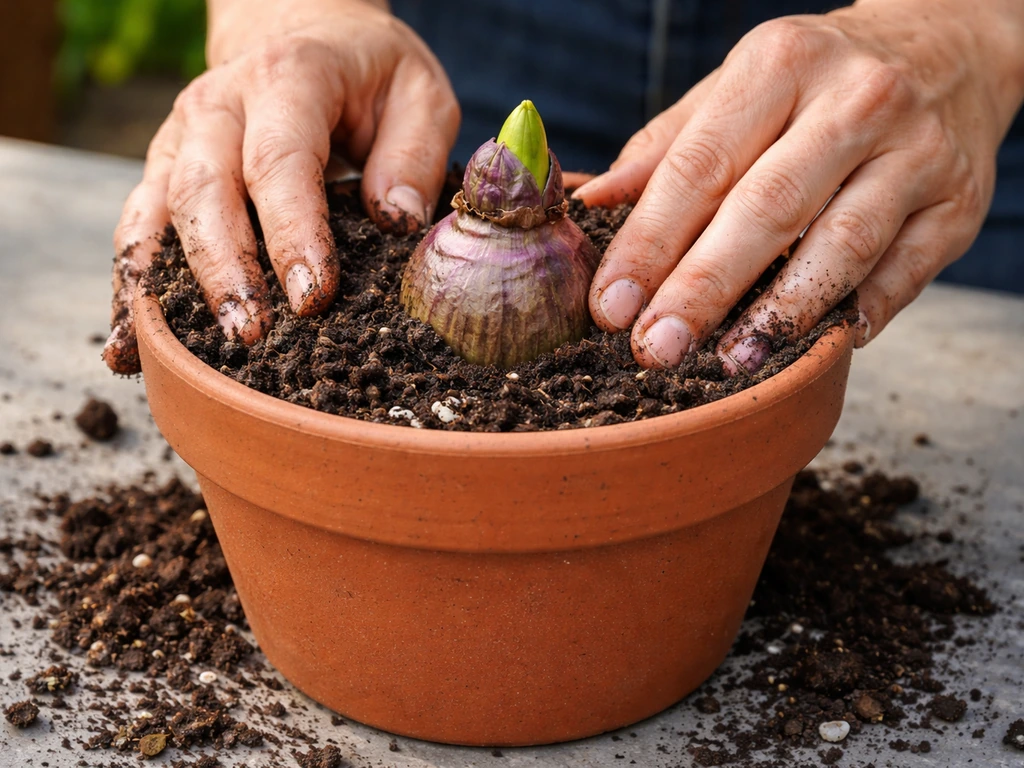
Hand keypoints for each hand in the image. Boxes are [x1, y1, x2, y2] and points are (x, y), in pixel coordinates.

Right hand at [104, 0, 458, 373]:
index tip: (312, 297)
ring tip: (181, 357)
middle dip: (225, 268)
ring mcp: (181, 138)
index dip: (292, 232)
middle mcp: (219, 104)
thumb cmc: (370, 78)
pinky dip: (132, 289)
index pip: (280, 159)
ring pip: (157, 211)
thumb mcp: (419, 95)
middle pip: (203, 188)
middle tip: (252, 334)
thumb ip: (415, 154)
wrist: (305, 37)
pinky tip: (130, 347)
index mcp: (288, 77)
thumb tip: (396, 221)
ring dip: (168, 286)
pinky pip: (136, 230)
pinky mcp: (163, 171)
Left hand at [575, 0, 1023, 372]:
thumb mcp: (738, 86)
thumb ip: (667, 147)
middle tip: (655, 347)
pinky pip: (904, 273)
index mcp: (781, 63)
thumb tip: (595, 202)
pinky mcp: (958, 204)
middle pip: (768, 208)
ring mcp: (917, 152)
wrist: (947, 52)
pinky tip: (817, 343)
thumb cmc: (815, 82)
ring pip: (843, 245)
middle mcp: (856, 100)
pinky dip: (858, 312)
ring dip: (781, 313)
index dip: (650, 242)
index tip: (610, 306)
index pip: (701, 165)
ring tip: (731, 360)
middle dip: (703, 287)